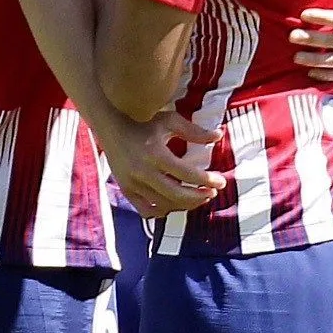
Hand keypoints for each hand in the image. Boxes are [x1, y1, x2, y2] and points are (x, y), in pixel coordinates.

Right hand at [101, 109, 224, 218]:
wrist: (111, 129)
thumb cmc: (144, 123)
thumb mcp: (170, 121)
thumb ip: (194, 131)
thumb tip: (219, 135)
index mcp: (155, 154)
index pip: (186, 173)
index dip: (207, 180)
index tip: (221, 182)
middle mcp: (143, 171)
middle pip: (176, 194)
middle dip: (198, 196)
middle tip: (212, 192)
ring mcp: (133, 184)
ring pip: (163, 204)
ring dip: (185, 204)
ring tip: (198, 197)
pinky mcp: (126, 190)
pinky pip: (146, 210)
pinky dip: (162, 211)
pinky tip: (174, 204)